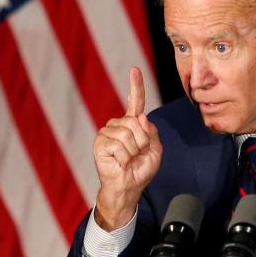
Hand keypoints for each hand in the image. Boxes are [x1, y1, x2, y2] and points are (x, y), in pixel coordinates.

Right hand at [93, 67, 162, 229]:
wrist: (128, 187)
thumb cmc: (140, 170)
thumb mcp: (155, 150)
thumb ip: (151, 132)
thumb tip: (140, 117)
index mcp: (133, 124)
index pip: (135, 102)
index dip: (135, 85)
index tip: (134, 70)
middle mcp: (118, 125)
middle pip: (136, 122)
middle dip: (143, 141)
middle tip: (137, 154)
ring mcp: (107, 132)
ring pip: (128, 133)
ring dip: (133, 150)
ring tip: (128, 159)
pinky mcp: (100, 143)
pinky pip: (119, 144)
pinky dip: (124, 157)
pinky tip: (120, 162)